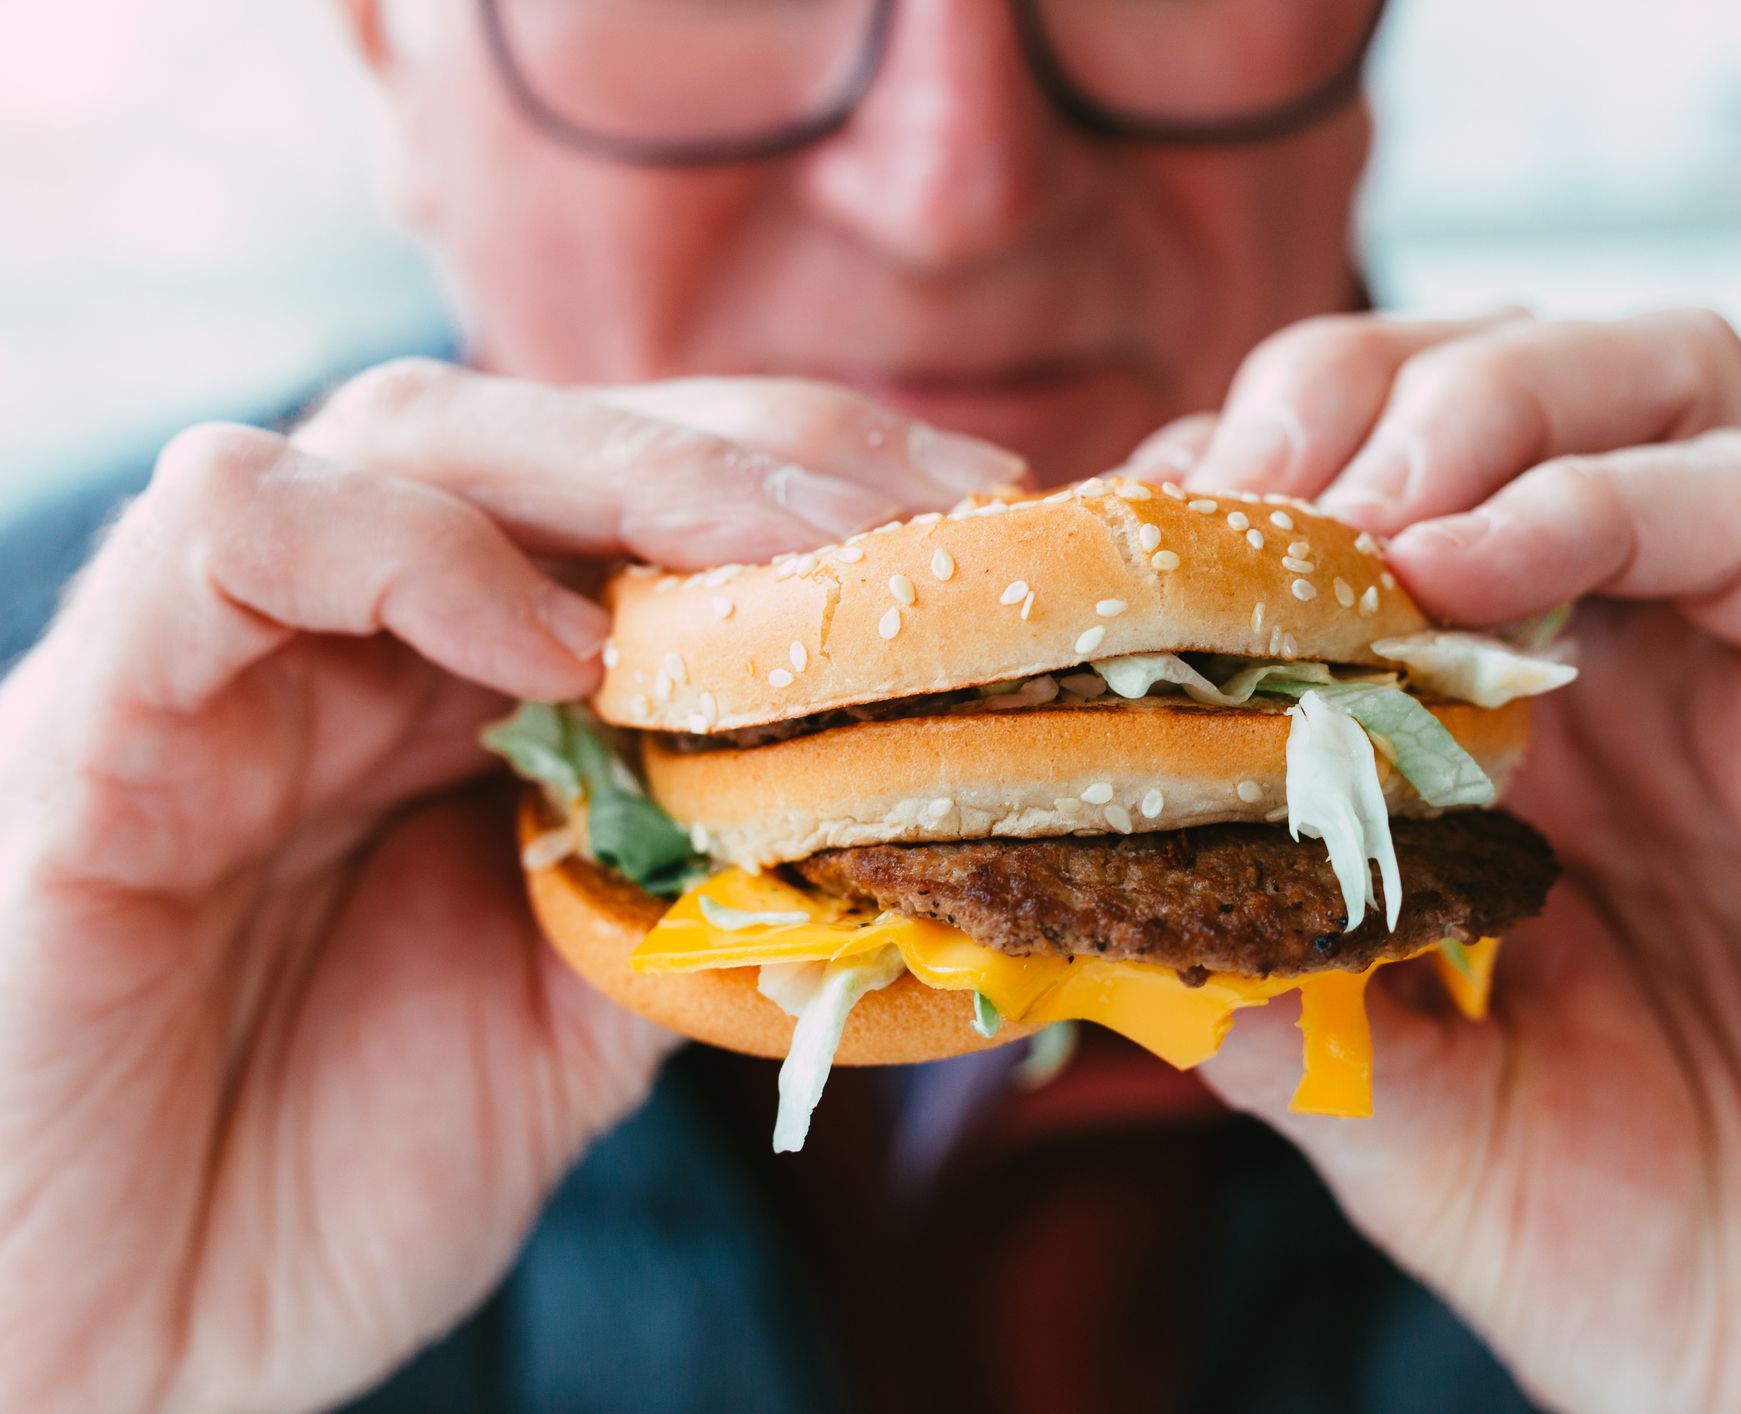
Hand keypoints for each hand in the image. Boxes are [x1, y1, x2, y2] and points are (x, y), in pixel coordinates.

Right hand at [0, 359, 1021, 1411]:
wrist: (100, 1352)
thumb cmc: (320, 1190)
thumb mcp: (574, 1029)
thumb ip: (693, 891)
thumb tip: (887, 807)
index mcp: (469, 700)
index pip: (653, 507)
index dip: (826, 483)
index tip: (993, 516)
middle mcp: (357, 646)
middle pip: (563, 430)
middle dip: (767, 450)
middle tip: (937, 509)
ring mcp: (230, 663)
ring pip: (415, 427)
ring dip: (627, 469)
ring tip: (781, 566)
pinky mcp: (99, 713)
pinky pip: (233, 529)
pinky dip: (403, 547)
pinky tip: (544, 642)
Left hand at [1166, 313, 1740, 1411]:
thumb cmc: (1631, 1245)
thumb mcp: (1393, 1100)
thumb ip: (1268, 979)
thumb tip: (1092, 886)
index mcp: (1506, 722)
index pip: (1369, 486)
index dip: (1239, 478)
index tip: (1132, 543)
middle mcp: (1626, 657)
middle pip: (1498, 373)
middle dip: (1343, 392)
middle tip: (1241, 502)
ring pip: (1645, 371)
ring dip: (1470, 401)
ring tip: (1355, 523)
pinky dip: (1588, 498)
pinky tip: (1459, 576)